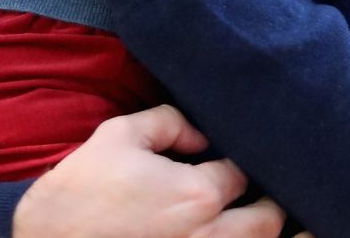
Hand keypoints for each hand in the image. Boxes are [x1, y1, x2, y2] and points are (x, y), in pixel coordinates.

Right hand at [12, 104, 287, 237]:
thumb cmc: (82, 190)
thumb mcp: (120, 135)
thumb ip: (169, 123)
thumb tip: (201, 136)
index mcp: (196, 195)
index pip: (242, 174)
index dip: (239, 162)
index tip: (230, 157)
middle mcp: (207, 237)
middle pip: (267, 223)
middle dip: (268, 204)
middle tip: (257, 192)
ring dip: (255, 231)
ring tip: (247, 215)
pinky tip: (221, 232)